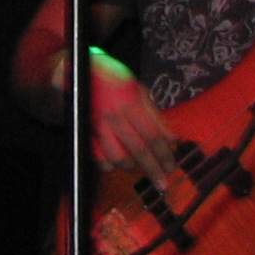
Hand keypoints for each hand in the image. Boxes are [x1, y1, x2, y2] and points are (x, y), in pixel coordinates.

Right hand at [87, 50, 179, 186]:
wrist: (81, 71)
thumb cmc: (115, 79)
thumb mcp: (139, 91)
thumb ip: (156, 116)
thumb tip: (173, 139)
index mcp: (131, 104)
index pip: (153, 135)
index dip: (164, 154)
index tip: (172, 167)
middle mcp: (115, 117)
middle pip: (138, 150)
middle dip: (152, 169)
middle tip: (162, 184)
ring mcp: (99, 126)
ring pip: (117, 157)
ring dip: (130, 166)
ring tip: (137, 167)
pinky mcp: (86, 132)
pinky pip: (98, 157)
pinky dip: (108, 165)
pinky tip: (116, 165)